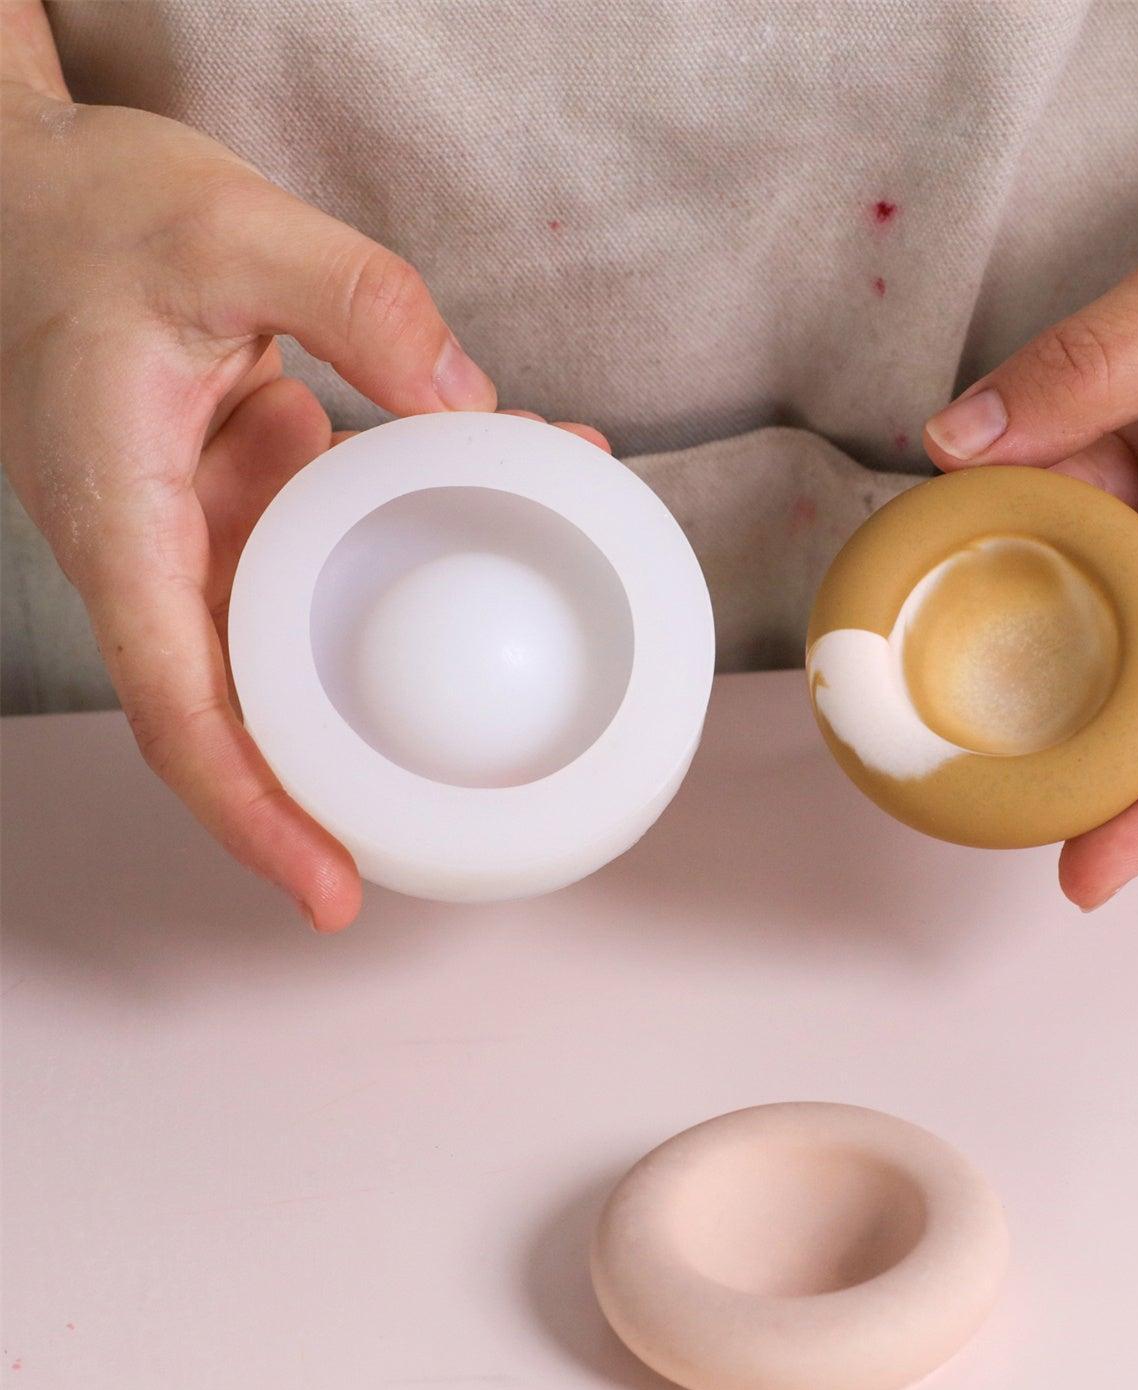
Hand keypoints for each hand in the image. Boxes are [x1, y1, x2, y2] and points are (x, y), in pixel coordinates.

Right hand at [0, 80, 603, 929]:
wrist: (23, 189)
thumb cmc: (85, 216)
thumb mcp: (228, 227)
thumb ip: (357, 304)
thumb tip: (474, 408)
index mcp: (120, 520)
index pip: (181, 710)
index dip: (254, 812)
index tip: (328, 890)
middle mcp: (157, 550)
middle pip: (245, 716)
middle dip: (339, 789)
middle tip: (452, 835)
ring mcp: (203, 533)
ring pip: (300, 644)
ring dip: (405, 658)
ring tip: (526, 654)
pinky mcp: (245, 499)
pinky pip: (329, 561)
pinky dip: (411, 550)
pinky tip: (506, 502)